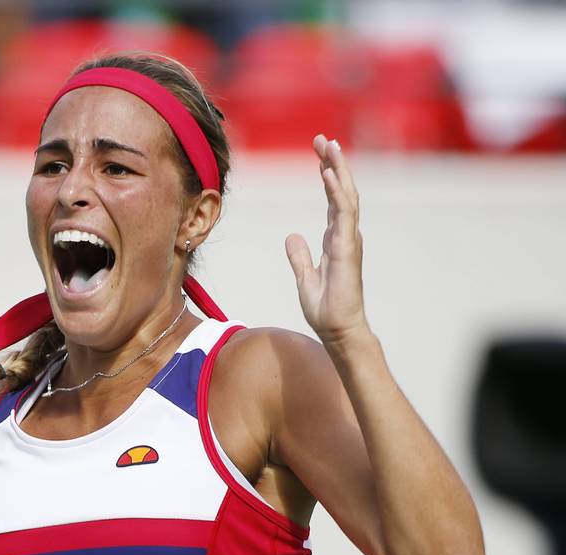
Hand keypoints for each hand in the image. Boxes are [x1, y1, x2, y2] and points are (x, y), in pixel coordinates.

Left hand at [285, 134, 369, 350]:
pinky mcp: (347, 248)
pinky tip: (328, 173)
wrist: (337, 330)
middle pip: (341, 191)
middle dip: (333, 163)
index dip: (327, 176)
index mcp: (336, 240)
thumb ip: (300, 256)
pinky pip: (343, 213)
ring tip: (329, 146)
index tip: (319, 155)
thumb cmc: (325, 309)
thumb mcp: (305, 278)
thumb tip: (292, 237)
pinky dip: (336, 191)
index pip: (333, 200)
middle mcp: (345, 235)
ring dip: (337, 169)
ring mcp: (348, 239)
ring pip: (345, 195)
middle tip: (323, 139)